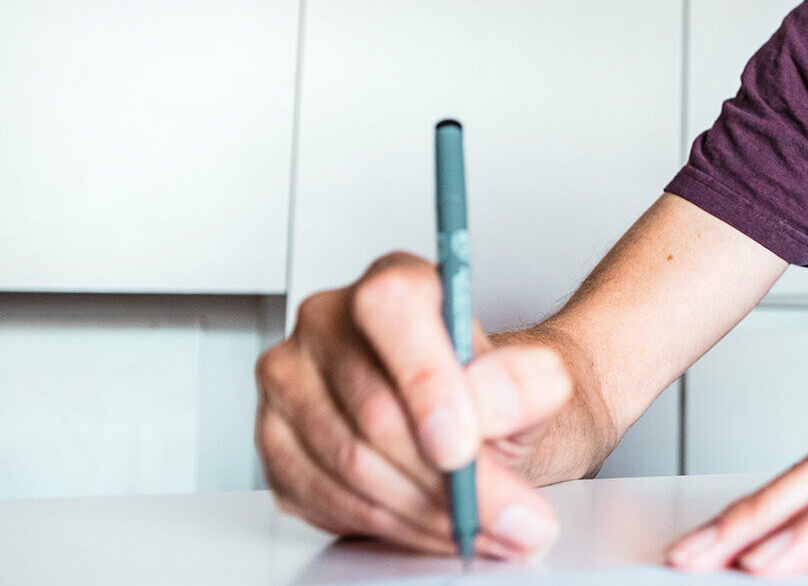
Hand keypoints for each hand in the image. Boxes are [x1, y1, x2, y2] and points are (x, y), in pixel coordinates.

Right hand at [255, 252, 573, 558]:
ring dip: (424, 511)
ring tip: (483, 525)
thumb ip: (525, 384)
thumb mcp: (532, 382)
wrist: (473, 421)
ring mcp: (291, 383)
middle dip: (445, 479)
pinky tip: (433, 525)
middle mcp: (328, 323)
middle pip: (373, 408)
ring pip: (350, 463)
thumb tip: (506, 397)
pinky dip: (389, 525)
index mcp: (393, 282)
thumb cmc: (490, 391)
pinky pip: (325, 498)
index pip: (392, 309)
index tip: (461, 447)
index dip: (426, 382)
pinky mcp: (276, 443)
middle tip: (506, 514)